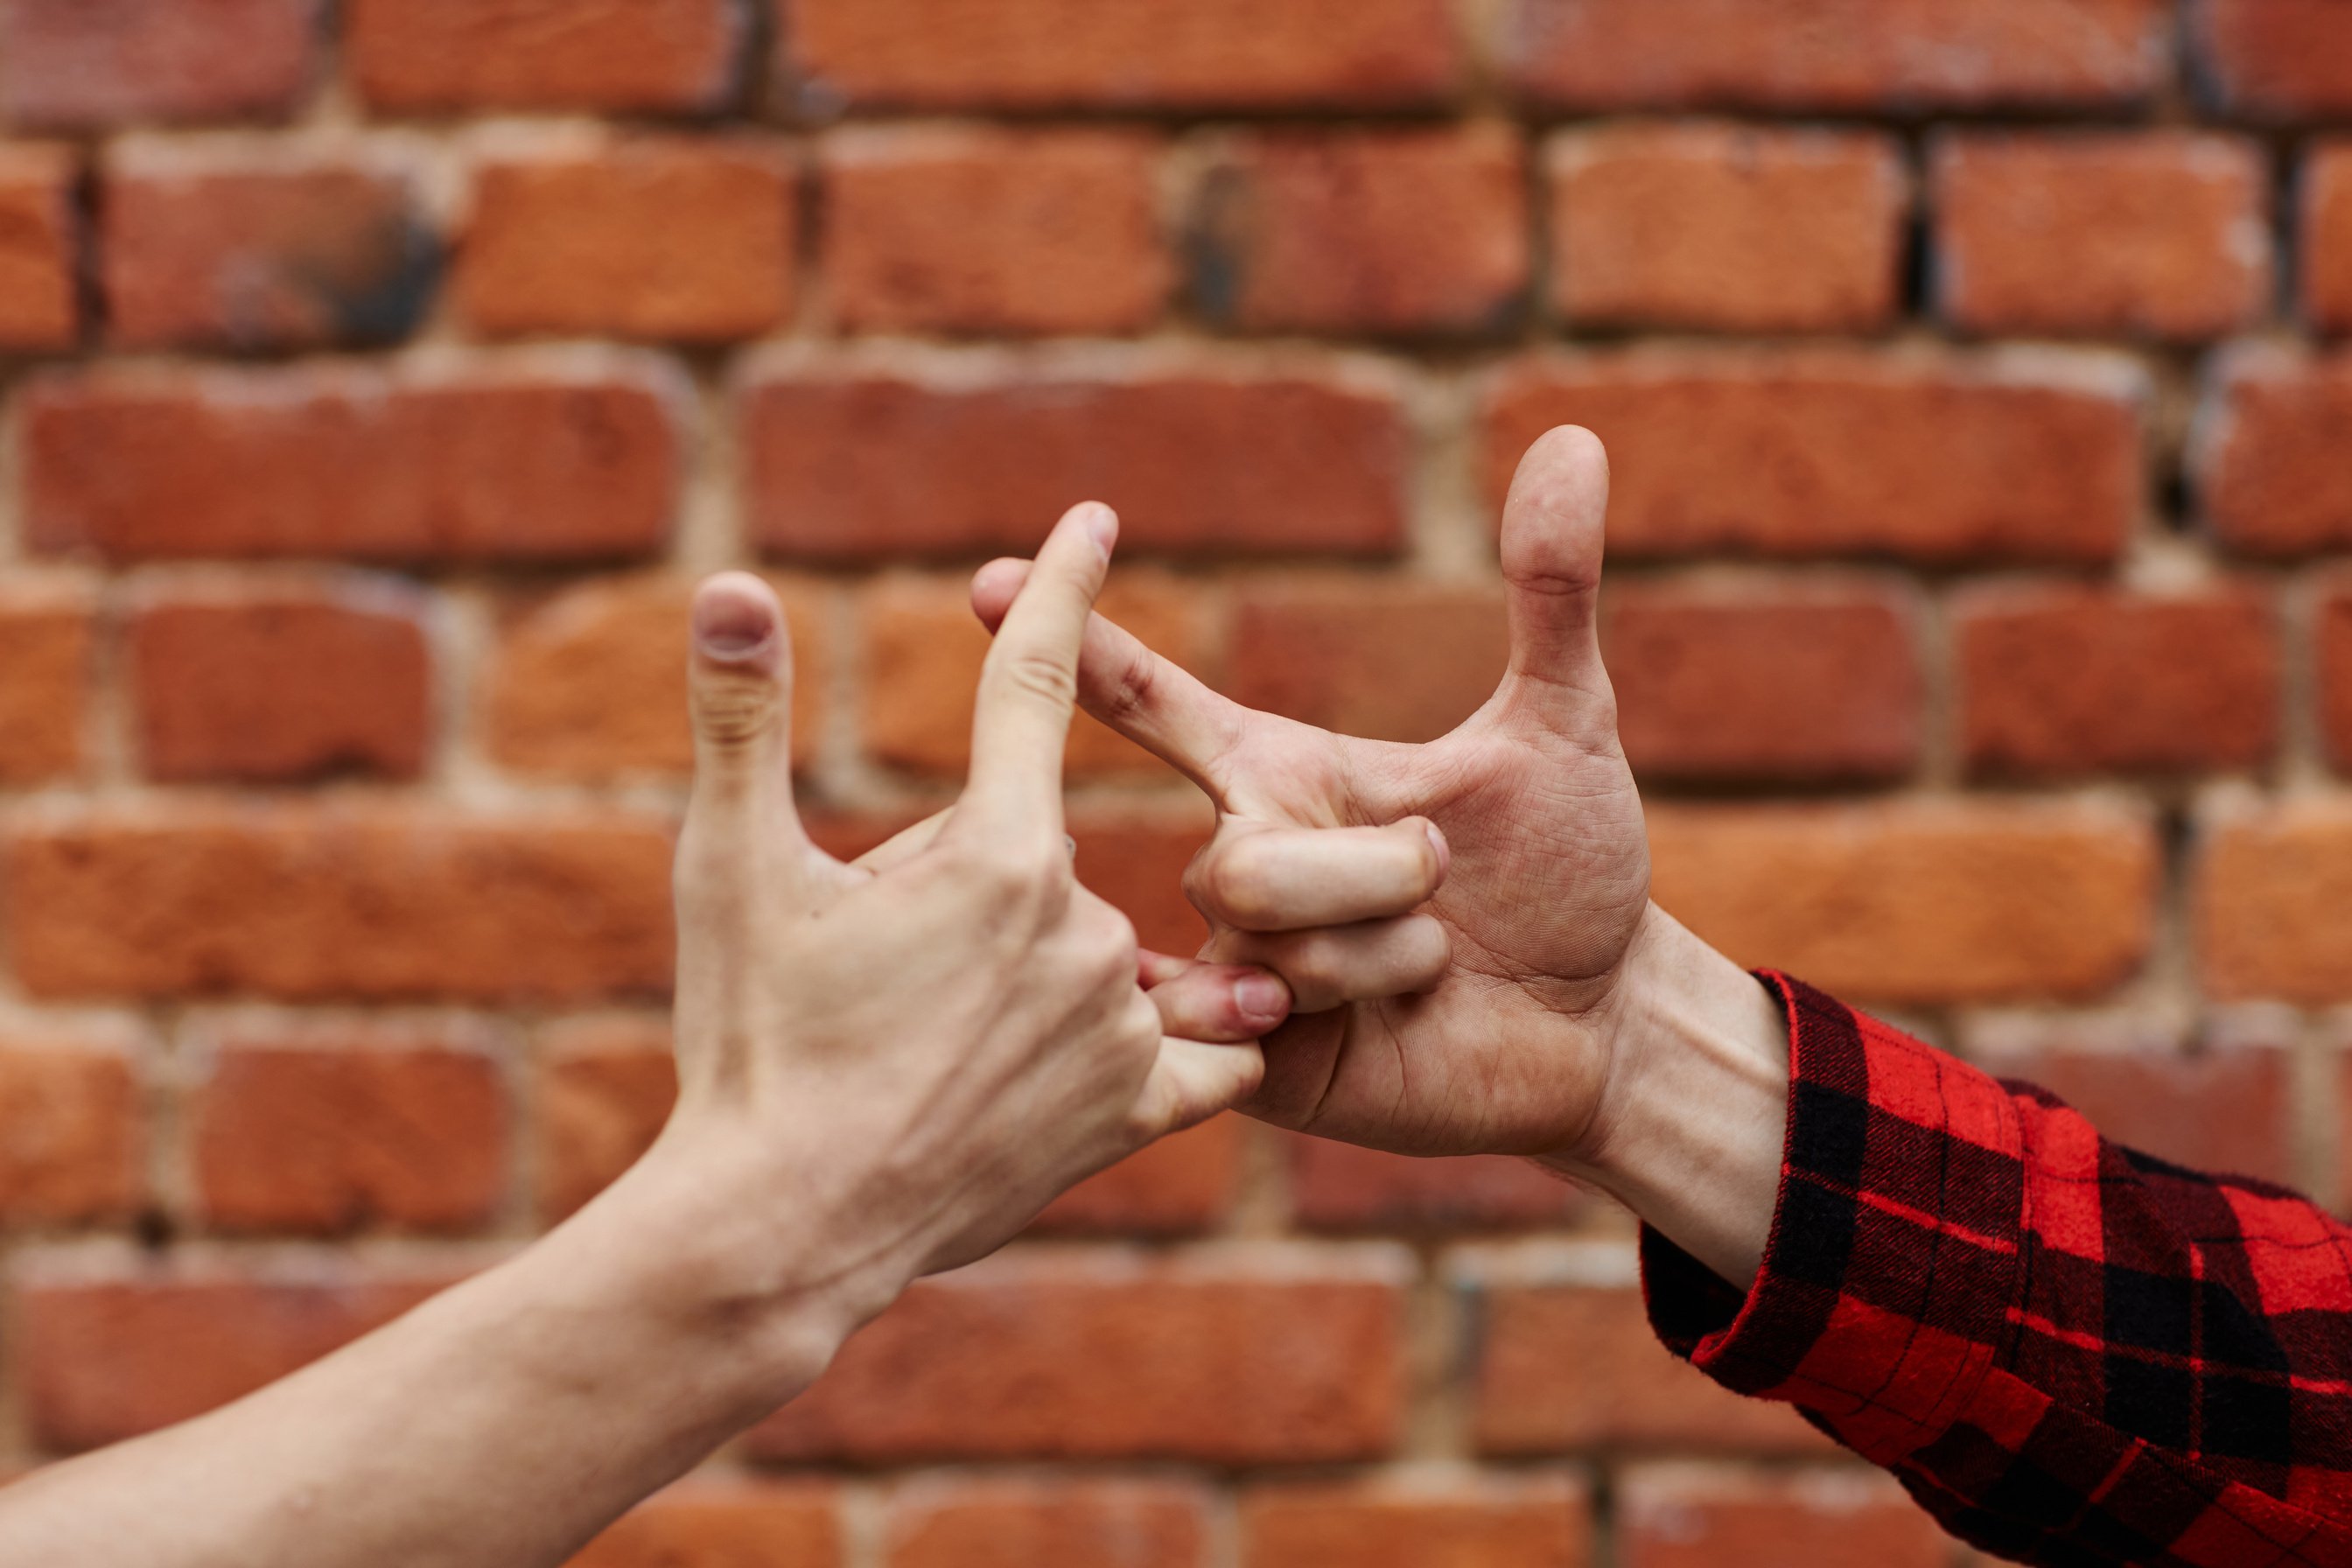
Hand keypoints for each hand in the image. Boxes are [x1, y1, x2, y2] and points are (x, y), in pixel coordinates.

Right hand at [645, 502, 1268, 1349]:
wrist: (783, 1230)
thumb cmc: (747, 1044)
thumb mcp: (725, 871)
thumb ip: (741, 722)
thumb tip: (725, 581)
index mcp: (994, 851)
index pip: (1037, 680)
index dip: (1061, 588)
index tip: (1096, 520)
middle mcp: (1082, 924)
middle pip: (1029, 852)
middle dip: (957, 891)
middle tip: (874, 974)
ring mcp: (1118, 1022)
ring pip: (1089, 952)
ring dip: (1026, 974)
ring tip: (933, 1050)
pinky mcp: (1136, 1110)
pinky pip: (1192, 1050)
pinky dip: (1161, 1044)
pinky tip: (1086, 1062)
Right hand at [972, 429, 1660, 1163]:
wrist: (1602, 1021)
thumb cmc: (1567, 869)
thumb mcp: (1562, 725)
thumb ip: (1549, 590)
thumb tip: (1572, 437)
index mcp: (1281, 773)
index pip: (1150, 702)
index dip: (1076, 646)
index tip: (990, 582)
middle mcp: (1242, 861)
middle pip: (1244, 863)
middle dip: (1377, 874)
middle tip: (1449, 884)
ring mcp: (1241, 965)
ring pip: (1269, 942)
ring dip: (1392, 949)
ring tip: (1442, 961)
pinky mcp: (1256, 1058)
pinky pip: (1263, 1023)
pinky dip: (1348, 1009)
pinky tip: (1380, 1024)